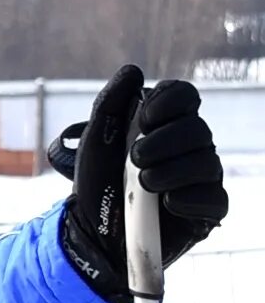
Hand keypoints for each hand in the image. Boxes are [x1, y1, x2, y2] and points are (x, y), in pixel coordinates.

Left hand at [51, 67, 228, 302]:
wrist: (90, 232)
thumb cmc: (97, 184)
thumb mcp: (95, 142)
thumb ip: (110, 103)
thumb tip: (133, 70)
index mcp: (167, 125)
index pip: (186, 96)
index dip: (169, 102)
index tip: (143, 119)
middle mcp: (191, 147)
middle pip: (197, 128)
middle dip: (163, 141)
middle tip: (135, 158)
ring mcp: (202, 178)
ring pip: (206, 162)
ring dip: (168, 172)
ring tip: (142, 183)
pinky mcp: (206, 210)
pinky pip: (212, 198)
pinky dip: (185, 199)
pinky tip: (164, 205)